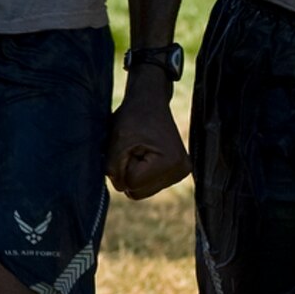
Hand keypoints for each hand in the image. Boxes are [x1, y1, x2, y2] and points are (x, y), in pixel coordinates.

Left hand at [105, 73, 190, 198]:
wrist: (150, 101)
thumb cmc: (133, 117)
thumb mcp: (117, 141)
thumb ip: (113, 169)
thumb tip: (120, 188)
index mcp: (170, 162)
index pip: (131, 184)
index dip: (123, 165)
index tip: (130, 144)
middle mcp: (181, 171)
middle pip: (138, 192)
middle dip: (128, 171)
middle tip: (133, 147)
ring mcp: (181, 173)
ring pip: (142, 191)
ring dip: (134, 172)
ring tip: (139, 149)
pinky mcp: (177, 173)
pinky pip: (148, 186)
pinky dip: (141, 173)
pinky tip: (145, 154)